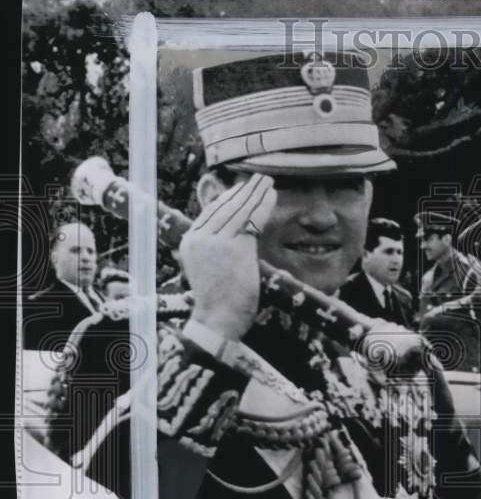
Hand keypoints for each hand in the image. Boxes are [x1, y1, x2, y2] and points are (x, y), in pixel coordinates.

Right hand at [180, 174, 274, 340]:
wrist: (217, 320)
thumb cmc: (218, 301)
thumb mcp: (208, 269)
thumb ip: (215, 249)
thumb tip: (234, 233)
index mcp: (190, 242)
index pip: (211, 212)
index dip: (229, 198)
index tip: (242, 188)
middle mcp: (200, 238)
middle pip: (225, 207)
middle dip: (245, 191)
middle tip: (259, 178)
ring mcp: (217, 242)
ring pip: (240, 211)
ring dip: (256, 194)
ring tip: (268, 182)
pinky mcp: (235, 249)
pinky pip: (252, 221)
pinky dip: (263, 207)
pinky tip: (272, 196)